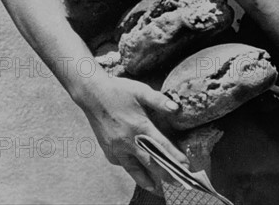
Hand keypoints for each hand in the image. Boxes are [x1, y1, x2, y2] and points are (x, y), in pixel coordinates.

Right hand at [77, 74, 188, 192]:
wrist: (93, 94)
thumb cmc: (119, 91)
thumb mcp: (141, 91)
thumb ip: (160, 101)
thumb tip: (177, 108)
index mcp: (139, 127)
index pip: (161, 146)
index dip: (175, 157)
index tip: (186, 166)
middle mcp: (128, 141)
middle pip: (150, 162)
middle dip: (165, 173)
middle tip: (178, 182)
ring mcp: (116, 148)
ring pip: (134, 169)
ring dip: (146, 179)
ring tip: (157, 187)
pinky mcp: (108, 150)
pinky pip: (122, 163)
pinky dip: (131, 168)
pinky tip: (137, 171)